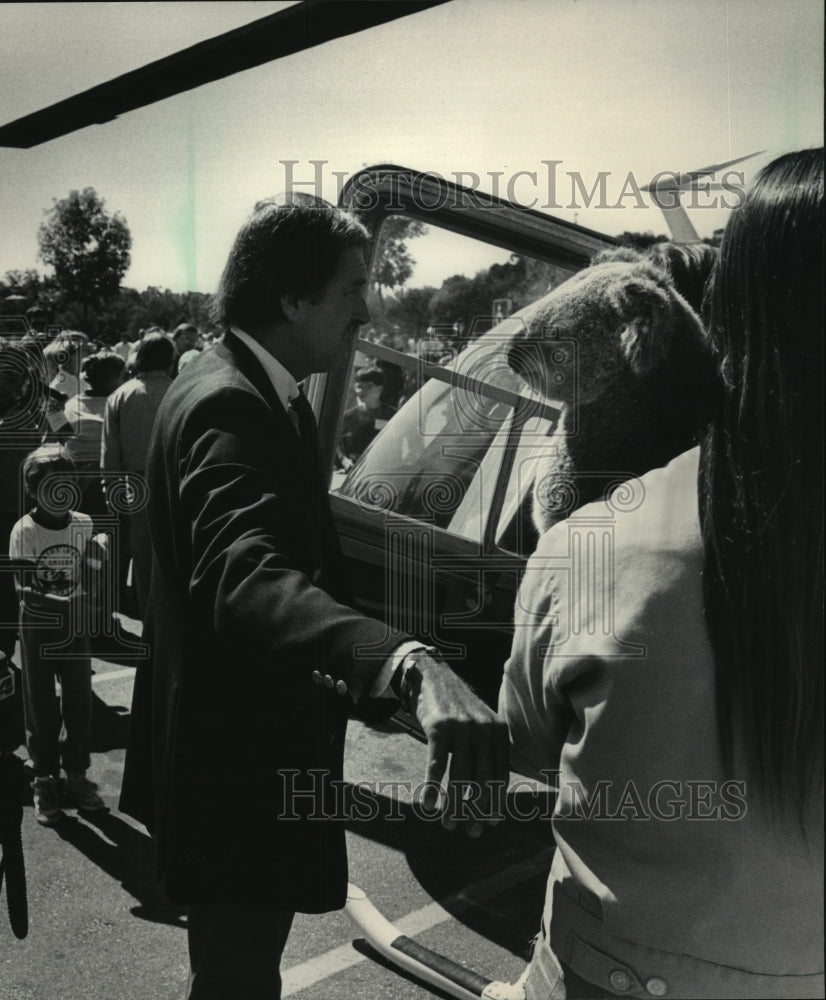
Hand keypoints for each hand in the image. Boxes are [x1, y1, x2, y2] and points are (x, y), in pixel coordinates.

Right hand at [406, 653, 509, 836]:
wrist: (434, 676)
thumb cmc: (458, 709)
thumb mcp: (482, 725)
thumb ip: (490, 752)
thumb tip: (493, 797)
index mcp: (499, 732)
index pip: (501, 776)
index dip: (495, 802)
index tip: (488, 823)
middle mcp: (484, 730)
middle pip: (483, 781)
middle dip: (477, 810)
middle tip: (469, 831)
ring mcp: (462, 728)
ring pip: (460, 777)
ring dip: (454, 805)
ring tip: (449, 823)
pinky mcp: (439, 727)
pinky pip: (437, 764)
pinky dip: (432, 787)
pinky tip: (427, 803)